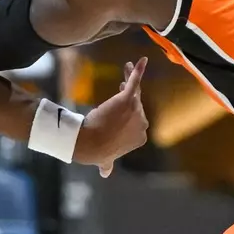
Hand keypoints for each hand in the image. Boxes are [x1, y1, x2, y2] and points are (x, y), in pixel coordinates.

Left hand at [72, 57, 148, 177]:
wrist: (90, 142)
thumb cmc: (97, 151)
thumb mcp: (105, 159)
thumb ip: (107, 164)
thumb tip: (105, 173)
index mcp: (140, 136)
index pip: (136, 119)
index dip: (128, 113)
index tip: (120, 107)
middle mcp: (142, 122)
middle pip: (136, 105)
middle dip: (128, 98)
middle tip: (120, 86)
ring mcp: (137, 110)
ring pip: (135, 92)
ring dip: (131, 79)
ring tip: (127, 69)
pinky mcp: (128, 99)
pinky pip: (136, 82)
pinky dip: (138, 70)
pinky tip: (140, 60)